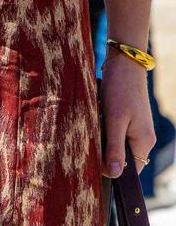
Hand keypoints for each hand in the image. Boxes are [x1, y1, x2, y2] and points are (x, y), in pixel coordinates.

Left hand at [100, 50, 155, 176]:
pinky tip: (100, 113)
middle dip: (105, 149)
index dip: (110, 168)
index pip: (129, 170)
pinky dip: (106, 125)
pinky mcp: (130, 118)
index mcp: (144, 142)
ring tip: (98, 120)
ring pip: (117, 142)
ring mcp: (138, 128)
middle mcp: (144, 138)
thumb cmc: (120, 90)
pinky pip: (116, 130)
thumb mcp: (114, 120)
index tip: (94, 156)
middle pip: (122, 157)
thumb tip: (114, 174)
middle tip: (93, 133)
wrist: (124, 62)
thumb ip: (115, 148)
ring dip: (104, 136)